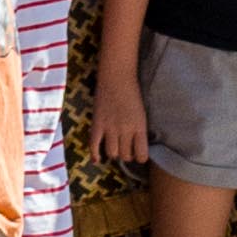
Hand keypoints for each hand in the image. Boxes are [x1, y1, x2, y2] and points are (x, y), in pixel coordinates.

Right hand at [89, 56, 151, 175]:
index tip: (139, 156)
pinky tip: (97, 159)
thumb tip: (137, 146)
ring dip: (113, 153)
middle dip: (126, 155)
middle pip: (125, 155)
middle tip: (125, 150)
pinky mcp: (97, 124)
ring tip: (114, 149)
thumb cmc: (132, 92)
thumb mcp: (141, 113)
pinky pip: (94, 145)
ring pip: (112, 153)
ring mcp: (110, 127)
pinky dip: (95, 154)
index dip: (140, 158)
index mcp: (140, 127)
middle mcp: (126, 130)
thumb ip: (139, 129)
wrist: (117, 76)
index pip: (141, 155)